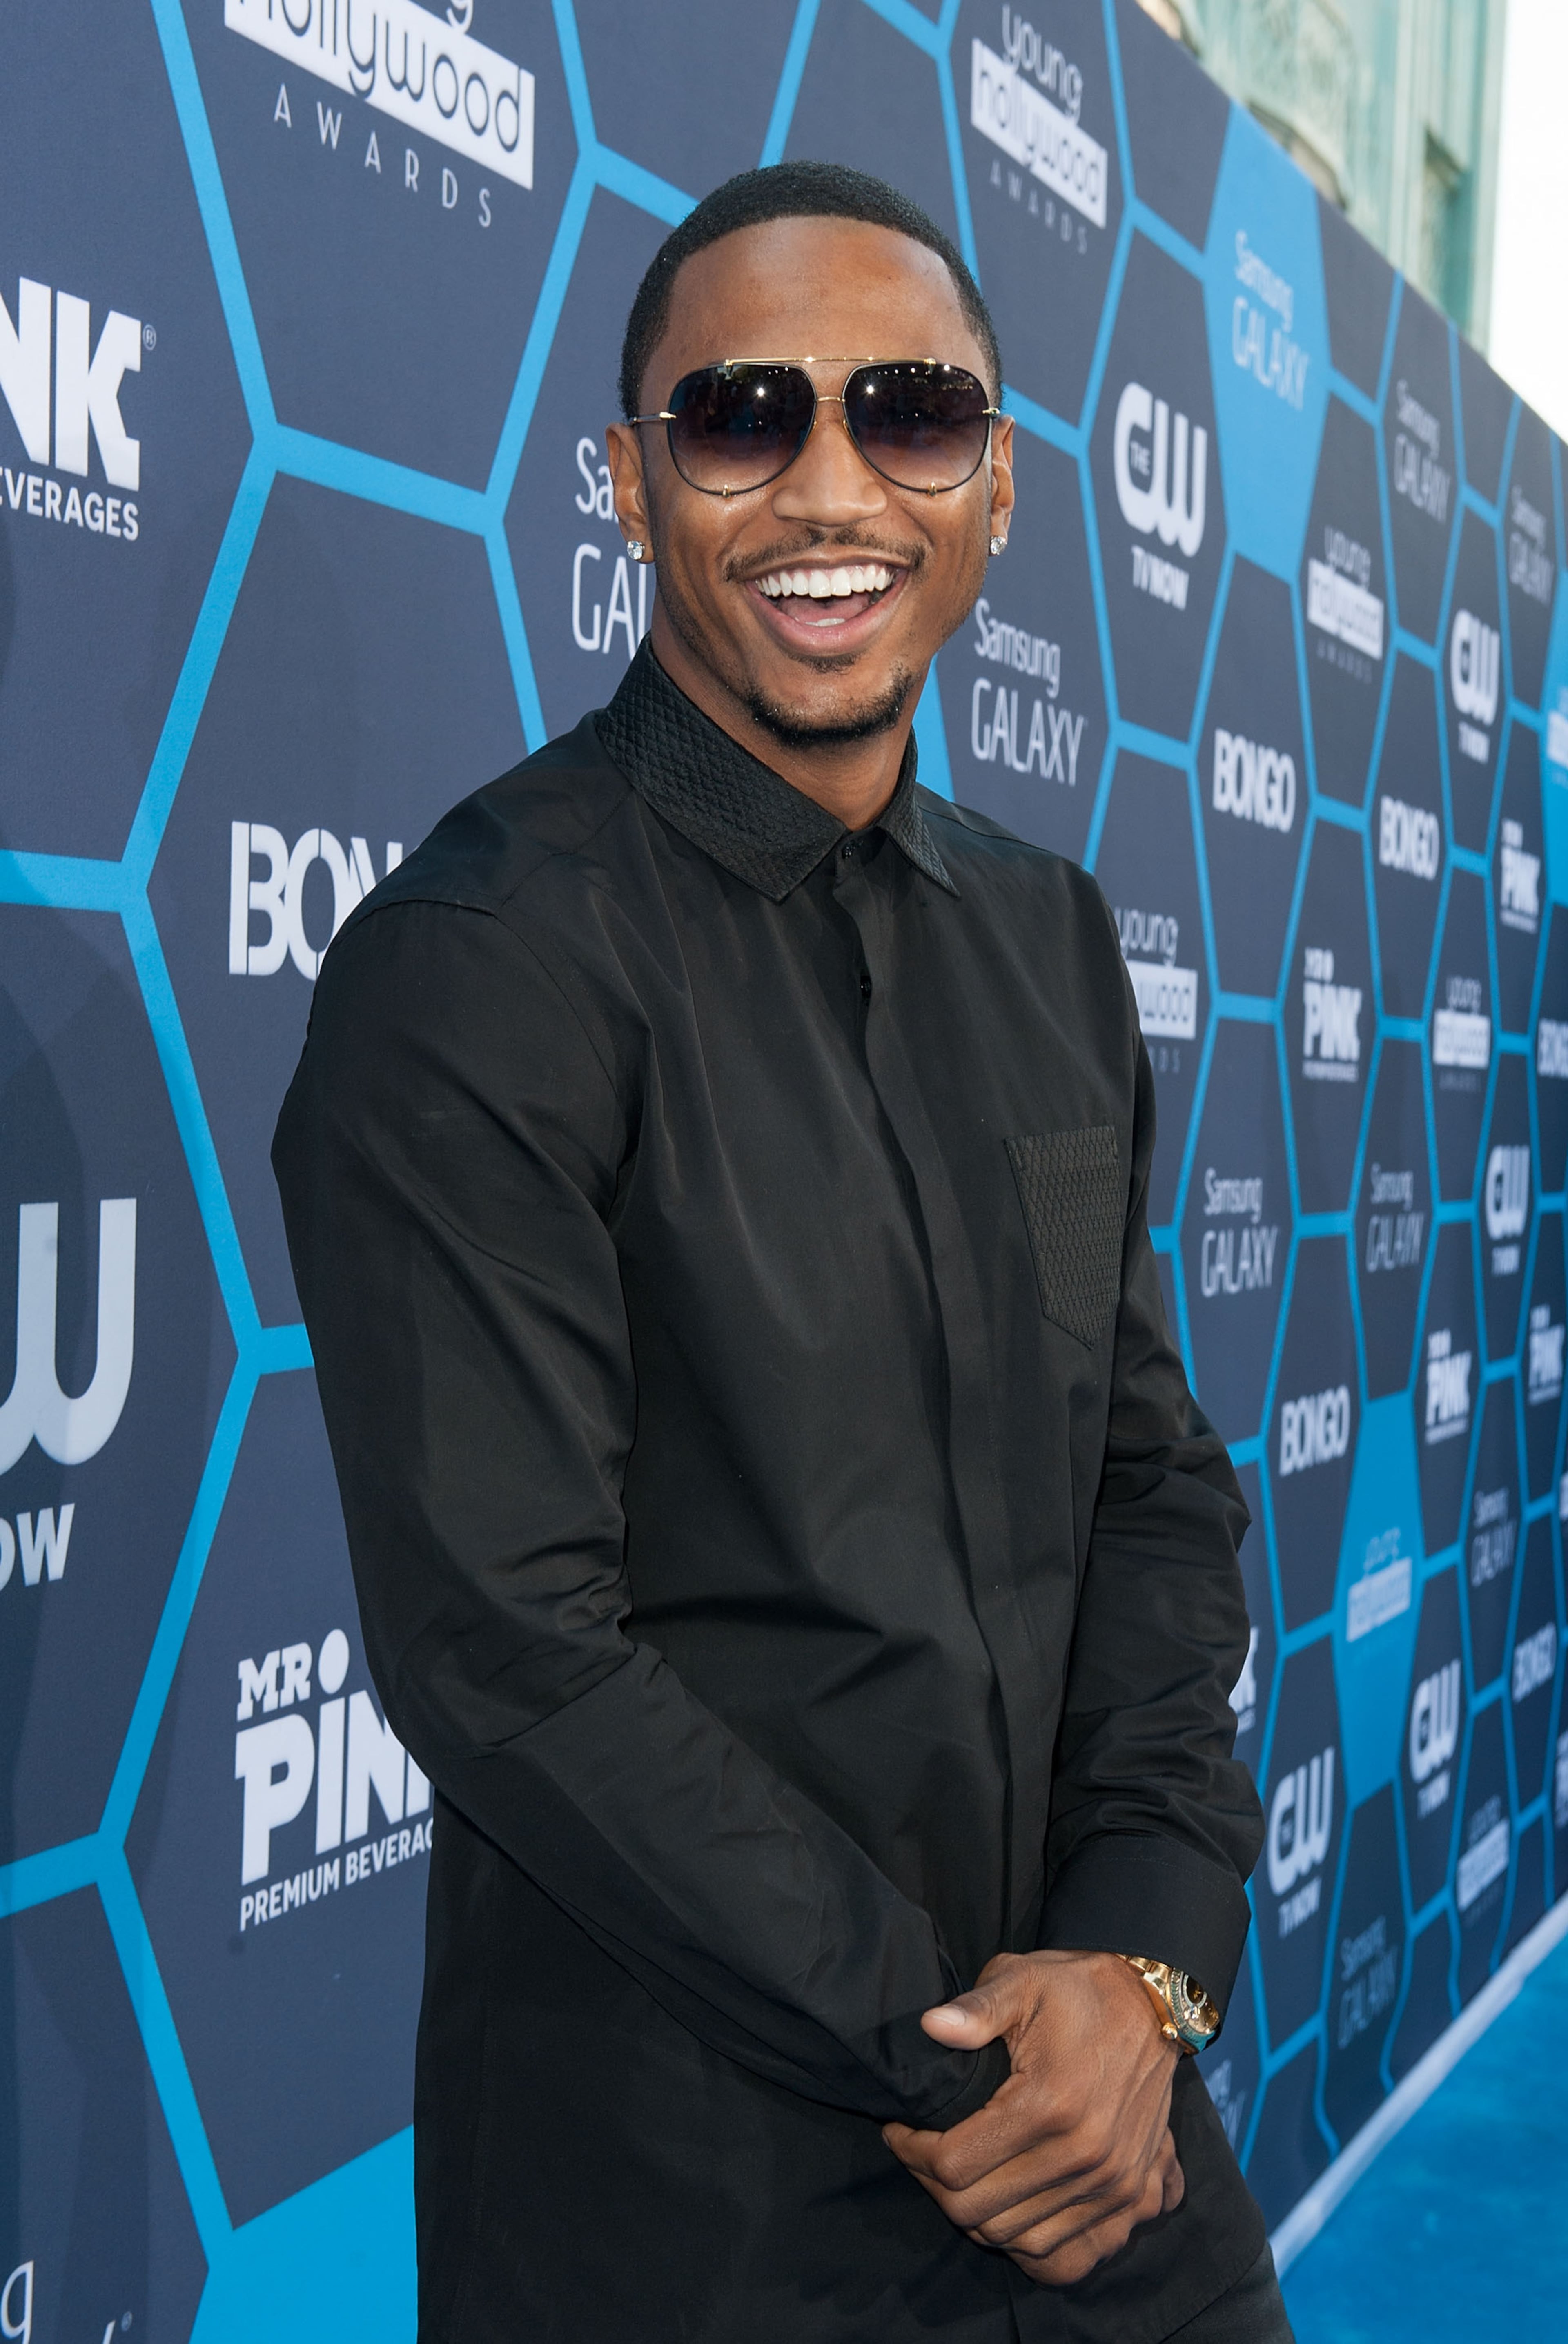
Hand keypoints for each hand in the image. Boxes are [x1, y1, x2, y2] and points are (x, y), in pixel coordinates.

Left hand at [882, 1949, 1183, 2286]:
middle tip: (922, 2152)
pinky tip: (1008, 2207)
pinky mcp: (1131, 2197)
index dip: (911, 2150)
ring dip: (977, 2216)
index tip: (899, 2128)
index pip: (953, 2165)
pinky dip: (1028, 2246)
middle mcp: (1084, 2156)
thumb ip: (976, 2008)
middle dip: (934, 2185)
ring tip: (961, 2175)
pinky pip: (1066, 2259)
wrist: (1153, 2005)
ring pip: (1017, 2241)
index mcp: (1049, 2104)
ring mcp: (1112, 2185)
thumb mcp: (1022, 1979)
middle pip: (978, 2212)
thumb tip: (929, 2026)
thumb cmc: (1077, 1990)